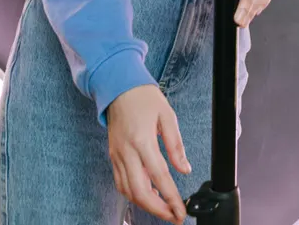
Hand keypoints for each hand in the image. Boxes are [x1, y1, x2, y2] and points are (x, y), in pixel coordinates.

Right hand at [106, 85, 189, 223]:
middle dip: (158, 210)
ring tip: (164, 210)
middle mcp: (126, 152)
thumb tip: (185, 169)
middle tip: (174, 217)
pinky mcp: (113, 157)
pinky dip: (133, 195)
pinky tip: (147, 196)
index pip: (159, 176)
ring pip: (128, 191)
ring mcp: (117, 156)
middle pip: (139, 191)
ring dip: (145, 205)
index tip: (181, 212)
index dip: (171, 198)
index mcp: (142, 141)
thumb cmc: (144, 98)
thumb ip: (176, 145)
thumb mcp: (167, 116)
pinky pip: (120, 183)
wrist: (118, 87)